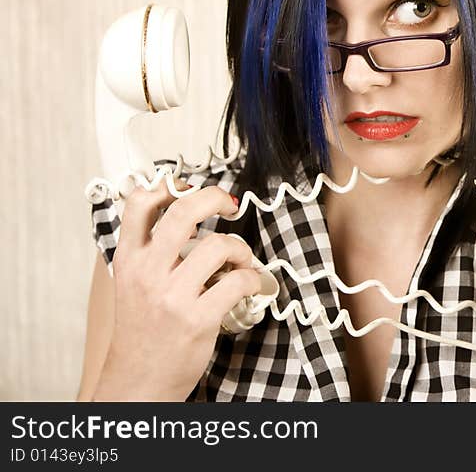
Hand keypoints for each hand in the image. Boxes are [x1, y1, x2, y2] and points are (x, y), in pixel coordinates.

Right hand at [92, 179, 261, 401]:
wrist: (138, 380)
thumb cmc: (143, 330)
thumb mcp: (133, 283)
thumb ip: (152, 250)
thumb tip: (185, 210)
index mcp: (129, 259)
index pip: (140, 204)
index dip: (169, 186)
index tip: (189, 188)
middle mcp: (147, 273)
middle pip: (184, 212)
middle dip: (215, 198)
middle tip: (230, 204)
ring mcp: (172, 296)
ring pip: (219, 245)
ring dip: (241, 249)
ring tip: (241, 261)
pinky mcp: (197, 318)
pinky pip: (238, 282)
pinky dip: (254, 279)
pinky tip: (251, 285)